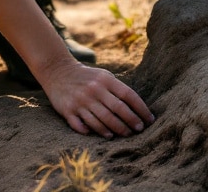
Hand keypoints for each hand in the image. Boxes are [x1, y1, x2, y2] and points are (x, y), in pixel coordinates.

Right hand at [36, 58, 155, 137]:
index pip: (128, 95)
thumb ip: (117, 88)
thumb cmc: (87, 76)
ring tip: (124, 134)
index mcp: (105, 80)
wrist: (58, 71)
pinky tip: (105, 135)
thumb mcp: (103, 76)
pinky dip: (93, 131)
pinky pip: (82, 125)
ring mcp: (80, 101)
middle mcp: (94, 90)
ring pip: (102, 120)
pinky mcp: (68, 110)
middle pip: (117, 109)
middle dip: (131, 121)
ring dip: (115, 129)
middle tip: (139, 130)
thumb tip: (136, 107)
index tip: (149, 119)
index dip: (141, 108)